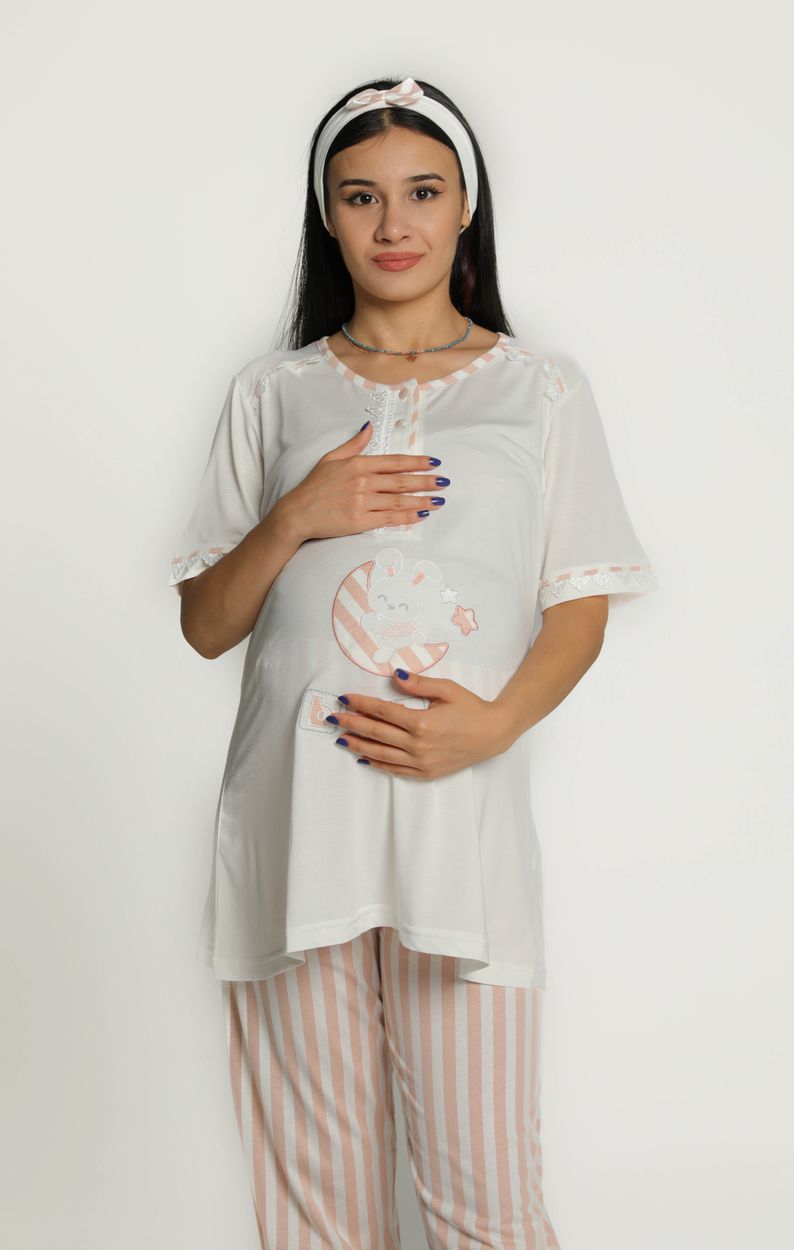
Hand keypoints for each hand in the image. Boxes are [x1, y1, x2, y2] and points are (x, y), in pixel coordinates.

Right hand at [279, 423, 449, 541]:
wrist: (297, 513)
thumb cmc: (313, 487)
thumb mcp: (331, 458)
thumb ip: (354, 444)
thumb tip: (369, 428)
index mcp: (358, 464)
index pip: (394, 462)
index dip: (417, 462)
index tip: (433, 463)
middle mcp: (363, 482)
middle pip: (402, 481)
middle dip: (426, 482)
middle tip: (444, 482)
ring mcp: (363, 503)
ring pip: (399, 501)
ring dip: (422, 500)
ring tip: (438, 500)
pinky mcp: (360, 522)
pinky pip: (390, 518)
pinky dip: (407, 517)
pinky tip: (420, 515)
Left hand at [328, 667, 512, 778]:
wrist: (493, 734)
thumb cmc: (471, 708)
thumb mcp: (447, 689)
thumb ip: (419, 684)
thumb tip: (395, 675)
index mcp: (422, 723)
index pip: (382, 711)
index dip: (360, 704)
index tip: (343, 698)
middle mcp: (418, 745)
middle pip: (376, 733)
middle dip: (351, 724)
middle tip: (332, 718)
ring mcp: (421, 762)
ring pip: (381, 754)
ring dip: (358, 745)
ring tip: (341, 739)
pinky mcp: (426, 772)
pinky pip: (395, 770)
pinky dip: (377, 764)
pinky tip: (364, 757)